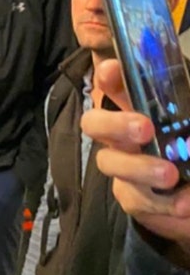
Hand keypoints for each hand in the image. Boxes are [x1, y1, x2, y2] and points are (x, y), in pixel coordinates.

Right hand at [81, 58, 189, 250]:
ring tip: (171, 176)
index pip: (113, 85)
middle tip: (144, 129)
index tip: (112, 70)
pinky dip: (162, 203)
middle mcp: (122, 134)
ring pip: (109, 163)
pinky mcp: (132, 198)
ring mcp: (123, 166)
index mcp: (138, 108)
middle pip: (94, 123)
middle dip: (114, 124)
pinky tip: (186, 204)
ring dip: (140, 168)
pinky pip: (134, 200)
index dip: (107, 76)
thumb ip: (187, 111)